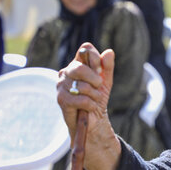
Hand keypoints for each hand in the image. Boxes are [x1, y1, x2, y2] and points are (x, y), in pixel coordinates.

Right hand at [57, 43, 120, 169]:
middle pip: (80, 68)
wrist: (93, 119)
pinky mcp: (61, 100)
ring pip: (83, 86)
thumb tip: (109, 52)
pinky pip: (82, 100)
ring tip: (93, 100)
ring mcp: (61, 85)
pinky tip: (89, 108)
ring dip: (95, 96)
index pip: (85, 50)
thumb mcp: (105, 81)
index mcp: (77, 64)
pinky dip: (91, 105)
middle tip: (98, 87)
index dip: (95, 58)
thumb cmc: (97, 98)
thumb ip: (107, 67)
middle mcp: (66, 72)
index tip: (100, 71)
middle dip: (95, 80)